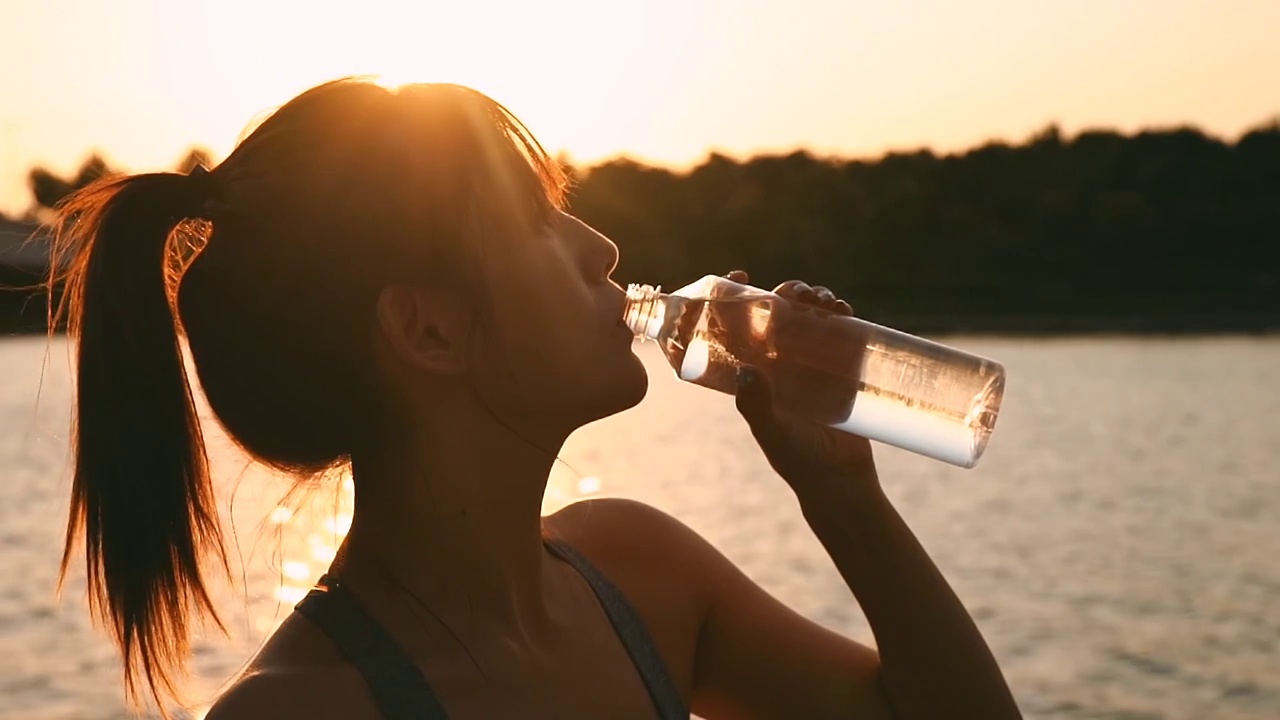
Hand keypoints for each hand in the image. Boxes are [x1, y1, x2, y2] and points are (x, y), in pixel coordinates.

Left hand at [724, 272, 878, 494]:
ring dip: (814, 299)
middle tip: (797, 293)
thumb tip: (746, 369)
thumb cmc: (797, 459)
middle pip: (778, 313)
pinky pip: (839, 330)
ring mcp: (811, 362)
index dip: (736, 298)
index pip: (739, 326)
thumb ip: (757, 405)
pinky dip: (840, 314)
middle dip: (786, 293)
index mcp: (754, 371)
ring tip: (824, 302)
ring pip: (808, 316)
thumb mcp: (772, 431)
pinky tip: (845, 311)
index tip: (740, 275)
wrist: (840, 478)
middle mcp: (780, 362)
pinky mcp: (840, 367)